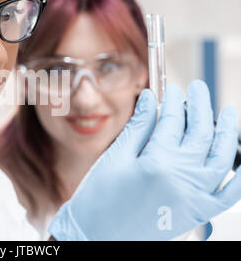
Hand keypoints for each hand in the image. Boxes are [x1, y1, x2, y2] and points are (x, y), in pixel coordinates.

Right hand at [48, 80, 240, 239]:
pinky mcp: (198, 213)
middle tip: (198, 88)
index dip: (173, 100)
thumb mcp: (115, 158)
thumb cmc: (100, 198)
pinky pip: (229, 194)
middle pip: (200, 132)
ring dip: (227, 131)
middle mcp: (182, 178)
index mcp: (158, 162)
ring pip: (221, 157)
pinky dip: (240, 176)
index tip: (171, 89)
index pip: (173, 120)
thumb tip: (151, 100)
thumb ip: (138, 127)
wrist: (98, 237)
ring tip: (227, 112)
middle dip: (201, 105)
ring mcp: (194, 197)